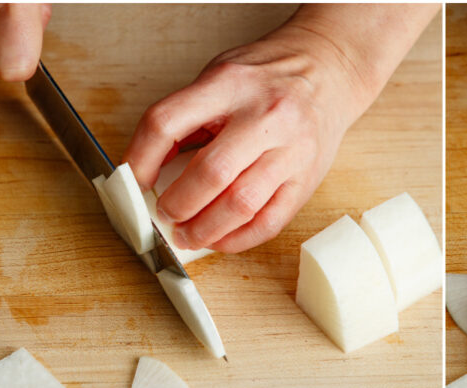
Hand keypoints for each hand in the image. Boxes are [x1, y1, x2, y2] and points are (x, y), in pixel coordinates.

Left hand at [122, 4, 438, 252]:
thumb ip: (187, 115)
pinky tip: (222, 238)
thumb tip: (150, 168)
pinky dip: (239, 238)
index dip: (141, 157)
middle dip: (177, 204)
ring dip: (205, 229)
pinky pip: (271, 221)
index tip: (136, 178)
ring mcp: (291, 150)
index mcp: (230, 84)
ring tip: (189, 234)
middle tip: (166, 213)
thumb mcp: (220, 75)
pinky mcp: (307, 178)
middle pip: (209, 173)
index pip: (167, 122)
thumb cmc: (270, 75)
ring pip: (241, 204)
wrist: (330, 70)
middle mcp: (265, 116)